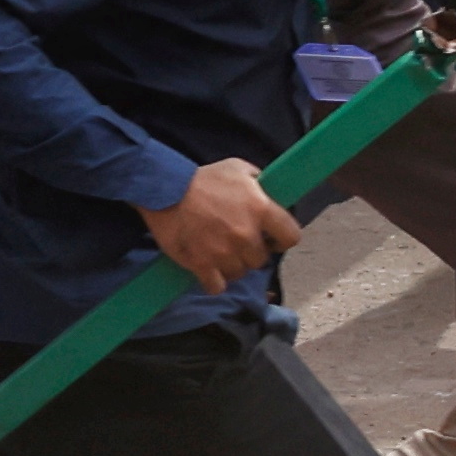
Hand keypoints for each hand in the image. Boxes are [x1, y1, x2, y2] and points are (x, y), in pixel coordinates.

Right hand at [145, 159, 298, 289]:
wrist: (164, 188)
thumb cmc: (203, 177)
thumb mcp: (239, 169)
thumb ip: (261, 183)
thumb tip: (271, 193)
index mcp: (261, 209)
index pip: (291, 238)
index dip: (282, 240)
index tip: (272, 238)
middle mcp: (246, 235)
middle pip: (261, 259)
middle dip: (252, 252)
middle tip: (238, 242)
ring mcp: (223, 252)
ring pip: (240, 272)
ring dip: (233, 266)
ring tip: (222, 253)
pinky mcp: (201, 264)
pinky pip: (217, 286)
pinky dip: (215, 282)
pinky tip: (210, 271)